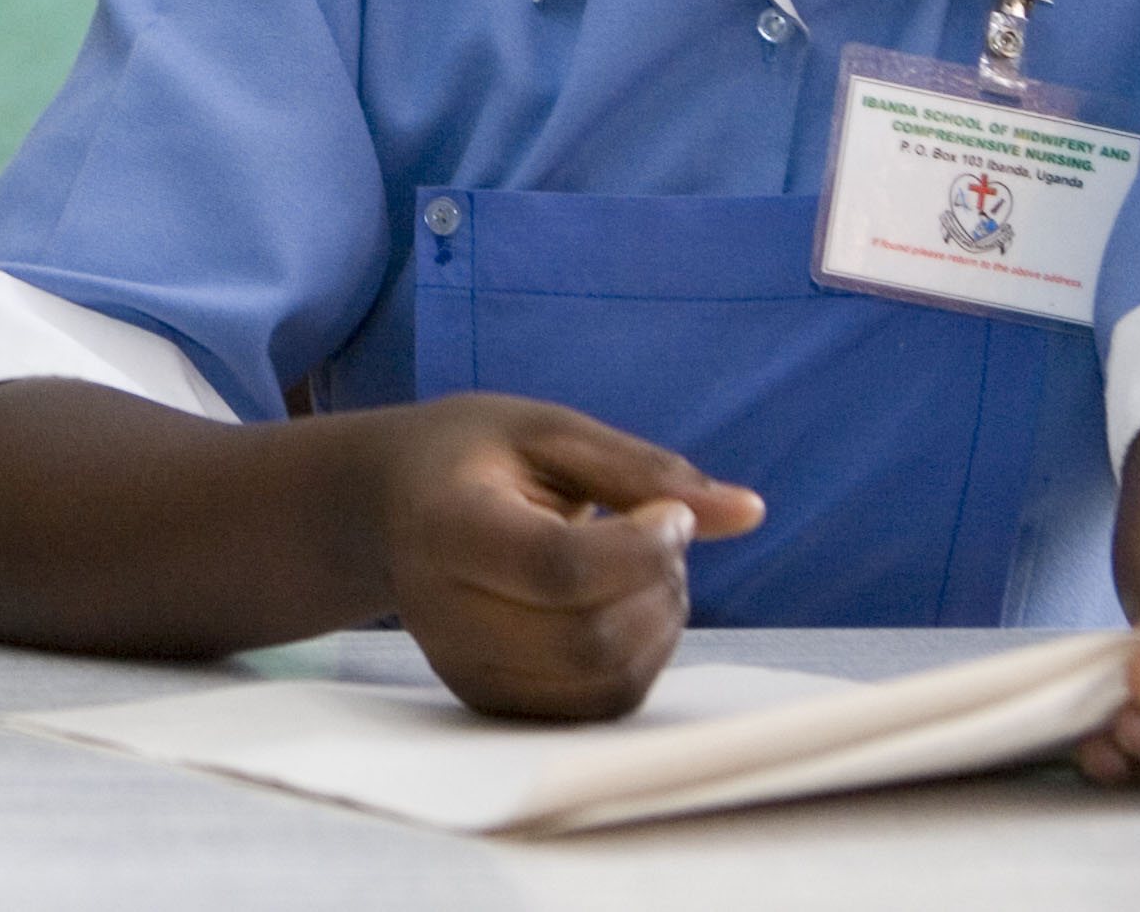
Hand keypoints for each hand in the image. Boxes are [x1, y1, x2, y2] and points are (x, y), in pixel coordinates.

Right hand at [365, 395, 762, 722]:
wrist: (390, 509)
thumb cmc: (476, 456)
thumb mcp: (550, 433)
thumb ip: (644, 471)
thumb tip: (749, 511)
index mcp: (446, 525)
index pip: (557, 569)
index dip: (641, 549)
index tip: (671, 513)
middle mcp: (442, 611)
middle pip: (585, 639)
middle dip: (659, 589)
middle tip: (667, 534)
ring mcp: (464, 667)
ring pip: (600, 682)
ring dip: (660, 627)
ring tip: (651, 568)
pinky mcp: (493, 700)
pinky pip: (595, 706)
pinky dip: (641, 658)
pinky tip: (632, 606)